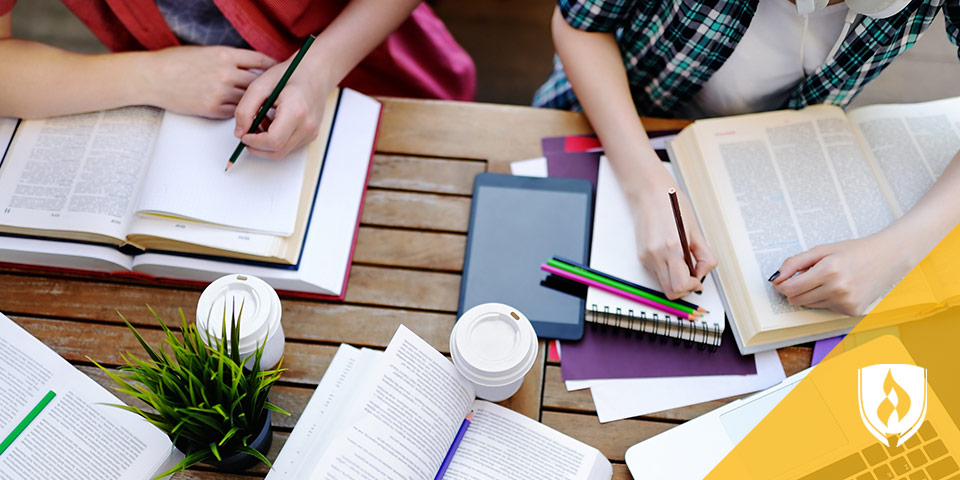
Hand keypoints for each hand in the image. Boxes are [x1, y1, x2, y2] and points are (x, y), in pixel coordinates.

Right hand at [143, 46, 275, 118]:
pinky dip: (241, 111)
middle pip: (258, 82)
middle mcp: (225, 73)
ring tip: (265, 105)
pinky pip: (236, 112)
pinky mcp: (213, 109)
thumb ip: (229, 58)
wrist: (152, 78)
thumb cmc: (176, 62)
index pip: (260, 60)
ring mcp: (220, 92)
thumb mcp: (206, 51)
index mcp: (225, 54)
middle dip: (268, 87)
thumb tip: (251, 66)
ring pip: (249, 99)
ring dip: (257, 102)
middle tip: (277, 92)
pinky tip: (245, 112)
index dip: (272, 66)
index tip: (278, 71)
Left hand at [233, 53, 332, 159]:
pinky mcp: (311, 136)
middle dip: (257, 147)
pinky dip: (276, 141)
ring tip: (261, 122)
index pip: (272, 141)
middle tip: (247, 133)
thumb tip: (239, 132)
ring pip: (282, 152)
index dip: (254, 142)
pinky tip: (272, 124)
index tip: (243, 135)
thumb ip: (245, 109)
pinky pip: (289, 147)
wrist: (316, 73)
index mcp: (295, 111)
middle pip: (277, 152)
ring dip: (266, 144)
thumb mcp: (260, 85)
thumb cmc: (291, 74)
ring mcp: (311, 133)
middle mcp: (307, 126)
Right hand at [629, 164, 717, 298]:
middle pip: (671, 292)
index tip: (698, 278)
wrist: (648, 193)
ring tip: (683, 262)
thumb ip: (704, 255)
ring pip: (663, 284)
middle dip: (685, 288)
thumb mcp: (695, 230)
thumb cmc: (672, 204)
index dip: (693, 286)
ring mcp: (647, 257)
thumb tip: (703, 272)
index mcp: (672, 248)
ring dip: (676, 280)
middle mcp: (656, 256)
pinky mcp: (642, 256)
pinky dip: (668, 271)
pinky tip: (672, 256)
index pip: (681, 285)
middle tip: (693, 274)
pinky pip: (657, 273)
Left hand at [771, 232, 909, 315]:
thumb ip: (795, 263)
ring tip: (826, 279)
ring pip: (810, 305)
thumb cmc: (854, 251)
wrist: (887, 257)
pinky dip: (827, 299)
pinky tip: (839, 287)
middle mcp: (838, 289)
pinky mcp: (852, 311)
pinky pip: (826, 308)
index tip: (782, 280)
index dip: (782, 285)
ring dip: (811, 294)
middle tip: (803, 278)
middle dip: (794, 290)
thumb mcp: (822, 250)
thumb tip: (776, 277)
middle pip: (797, 300)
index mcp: (828, 271)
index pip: (791, 288)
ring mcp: (846, 302)